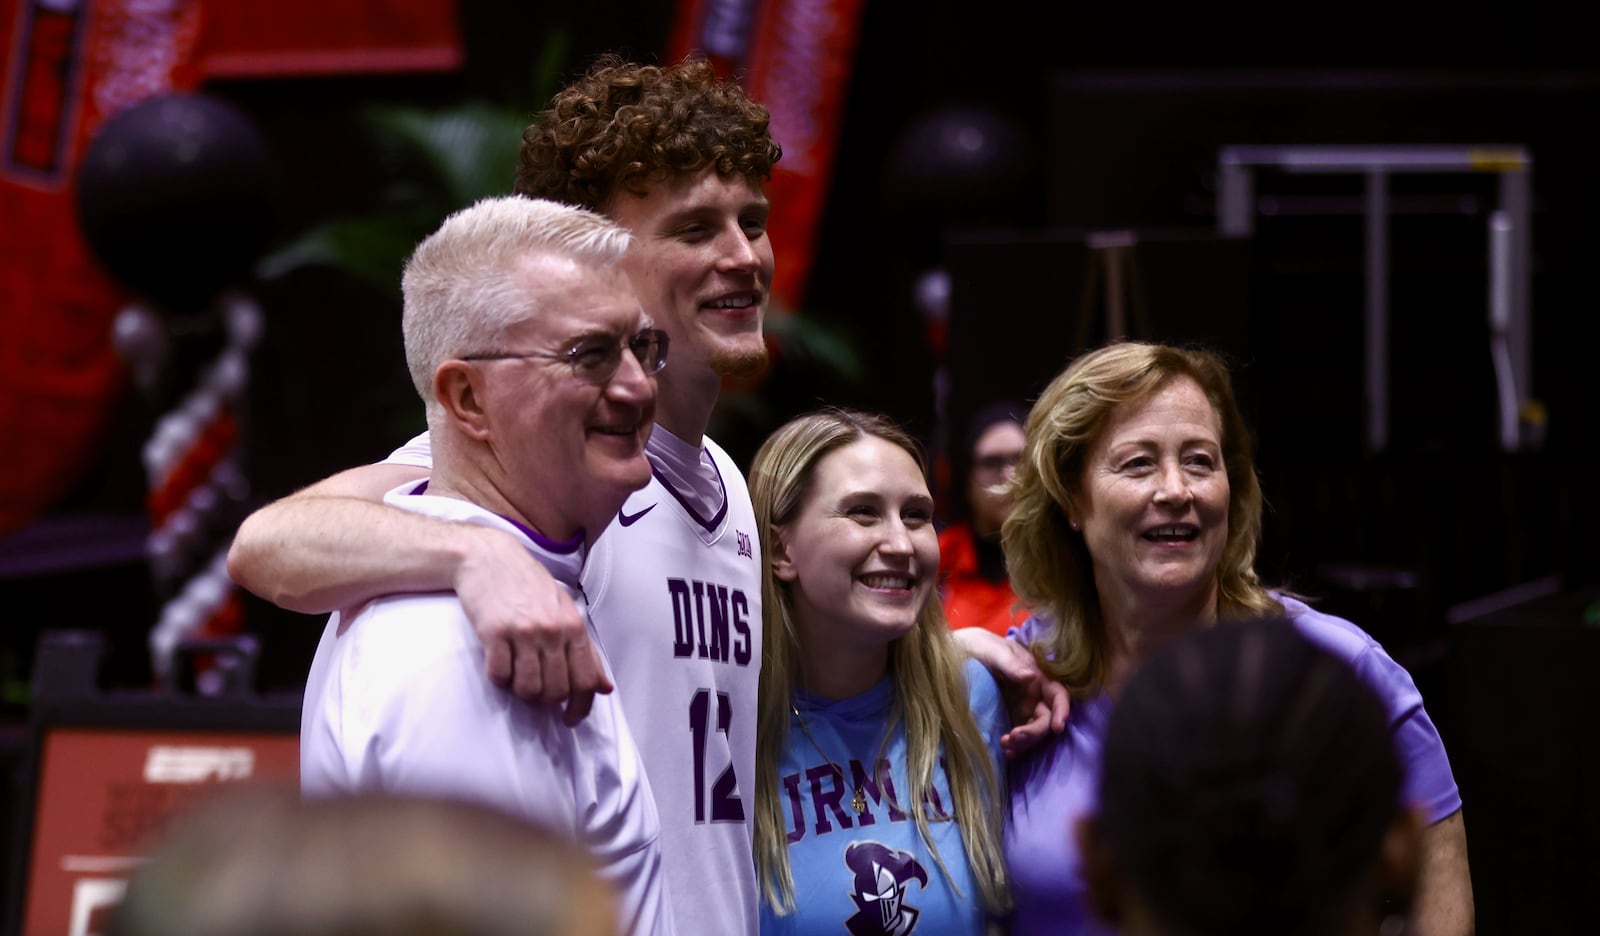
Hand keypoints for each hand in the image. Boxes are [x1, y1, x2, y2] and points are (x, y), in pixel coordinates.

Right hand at [454, 527, 613, 723]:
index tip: (570, 717)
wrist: (488, 557)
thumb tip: (605, 687)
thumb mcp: (564, 610)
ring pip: (528, 689)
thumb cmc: (528, 585)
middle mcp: (552, 630)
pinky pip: (499, 676)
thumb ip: (585, 650)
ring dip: (520, 691)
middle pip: (556, 690)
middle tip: (536, 692)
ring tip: (516, 676)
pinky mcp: (494, 633)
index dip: (580, 706)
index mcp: (573, 626)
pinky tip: (499, 663)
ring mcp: (523, 632)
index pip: (586, 680)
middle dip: (546, 700)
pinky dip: (499, 678)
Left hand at [953, 627, 1068, 757]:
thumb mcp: (991, 650)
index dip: (1061, 710)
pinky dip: (1014, 747)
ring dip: (1023, 742)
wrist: (952, 653)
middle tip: (1014, 737)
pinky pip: (1016, 736)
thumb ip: (1011, 664)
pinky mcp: (1005, 718)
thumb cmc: (976, 645)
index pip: (1057, 694)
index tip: (1057, 728)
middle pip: (1044, 718)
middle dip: (1034, 732)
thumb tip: (1031, 676)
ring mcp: (1018, 707)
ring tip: (1004, 744)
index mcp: (1035, 674)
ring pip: (1031, 731)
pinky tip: (1005, 752)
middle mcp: (1031, 694)